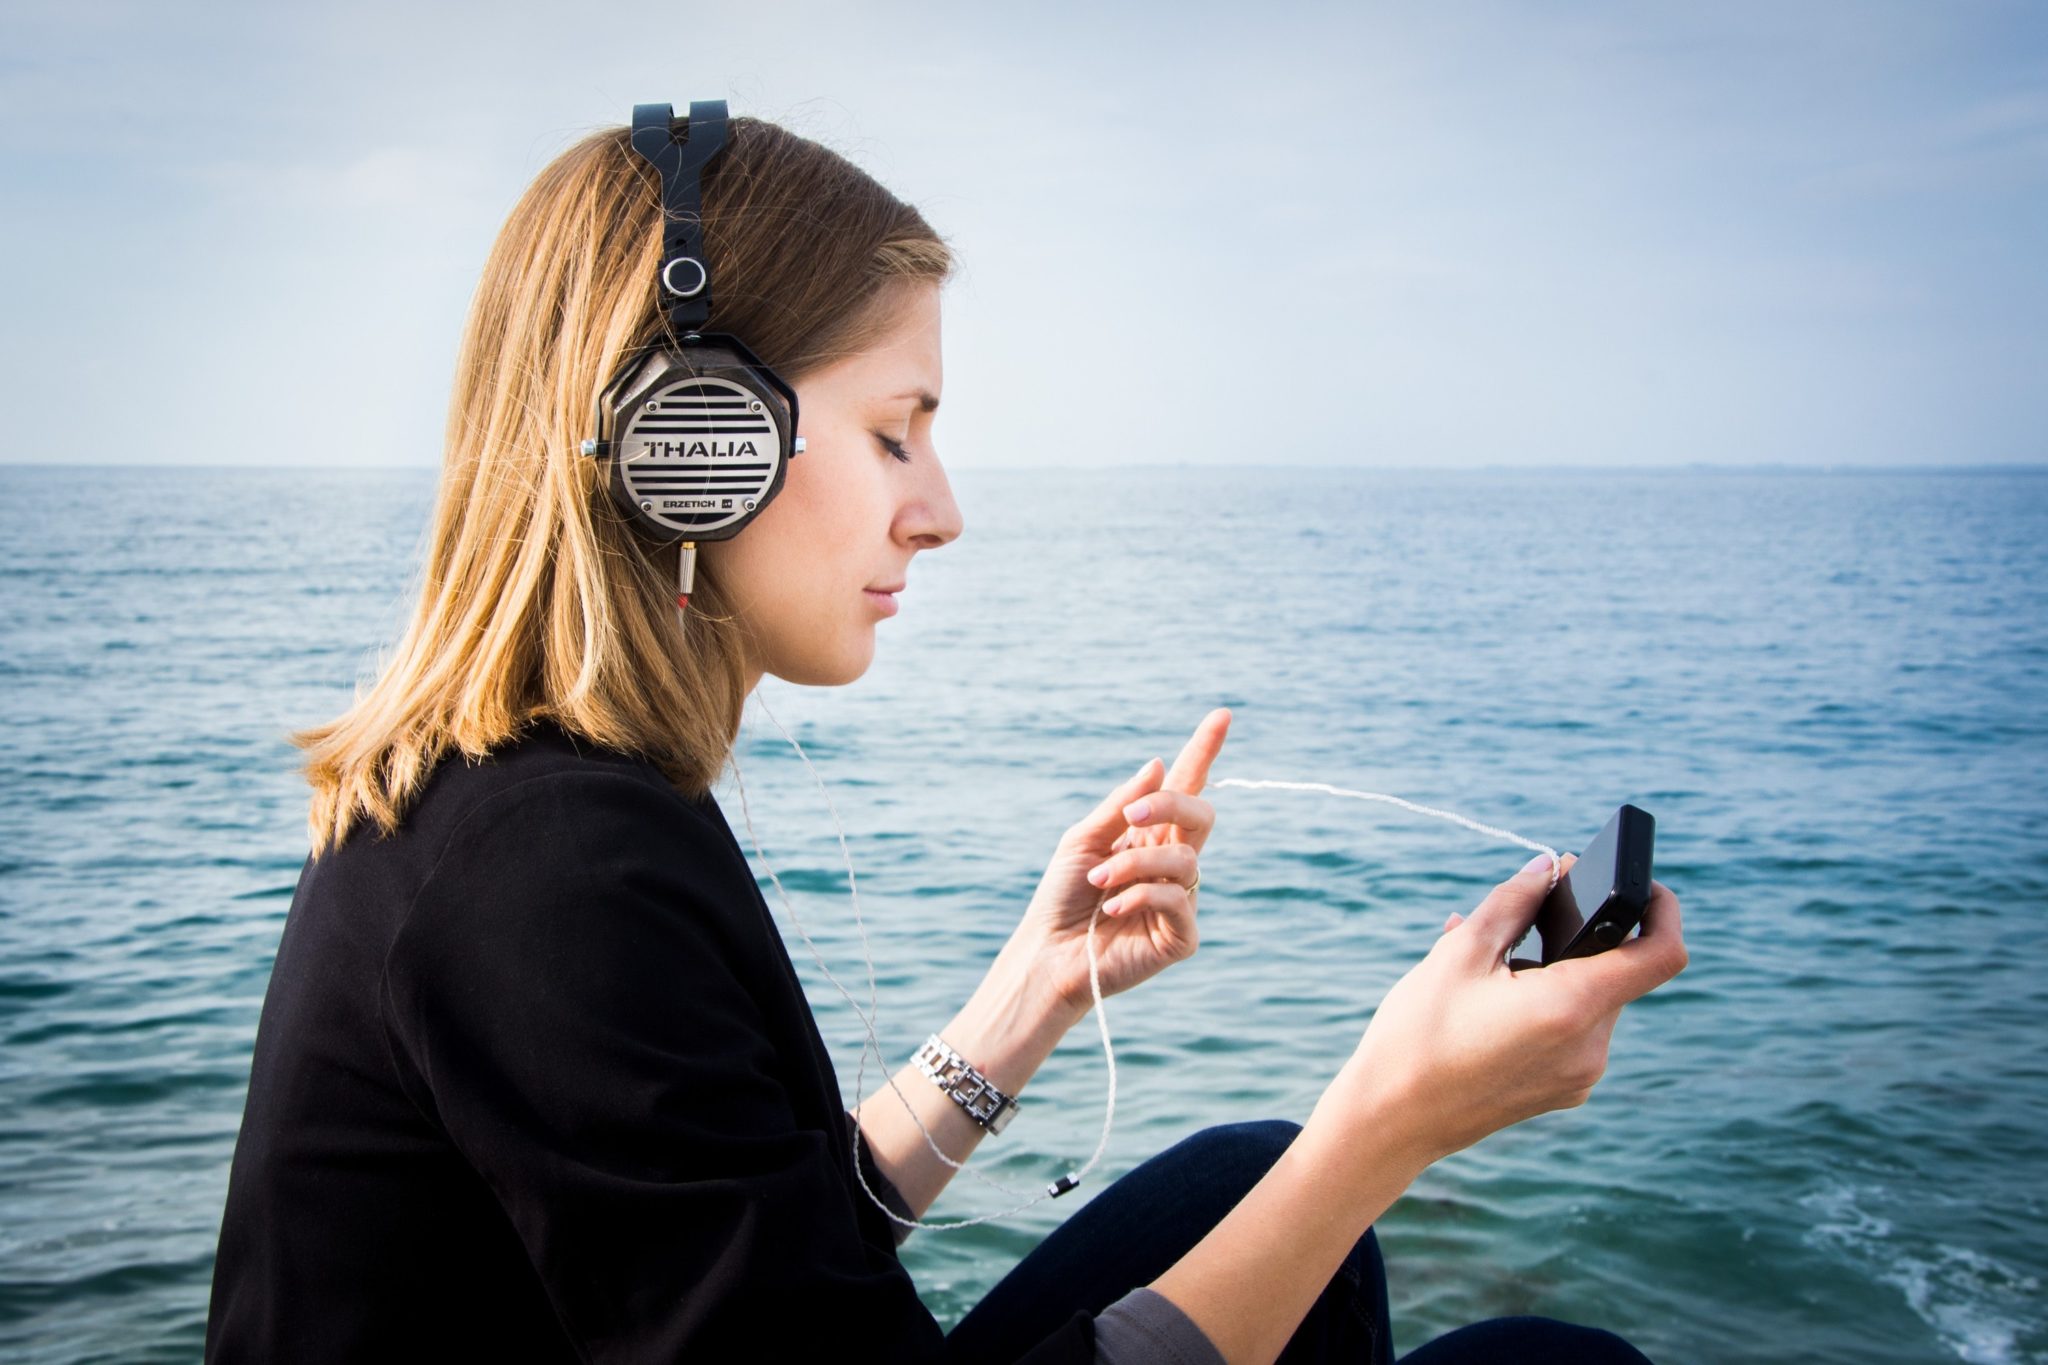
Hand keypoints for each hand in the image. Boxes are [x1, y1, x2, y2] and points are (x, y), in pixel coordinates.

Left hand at [1013, 708, 1231, 1021]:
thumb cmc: (1062, 897)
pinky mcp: (1182, 936)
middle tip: (1131, 816)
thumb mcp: (1084, 840)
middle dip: (1170, 805)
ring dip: (1136, 864)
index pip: (1184, 787)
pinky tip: (1114, 908)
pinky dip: (1142, 895)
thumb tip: (1159, 764)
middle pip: (1200, 814)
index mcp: (1150, 835)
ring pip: (1186, 858)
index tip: (1222, 715)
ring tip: (1100, 881)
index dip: (1204, 752)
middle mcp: (1172, 863)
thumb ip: (1121, 804)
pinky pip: (1177, 900)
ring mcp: (1181, 899)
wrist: (1047, 954)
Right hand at [1309, 853, 1687, 1167]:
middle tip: (1522, 910)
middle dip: (1574, 936)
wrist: (1391, 1120)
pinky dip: (1544, 1001)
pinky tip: (1489, 995)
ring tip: (1486, 960)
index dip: (1663, 910)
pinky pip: (1571, 1030)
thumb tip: (1546, 866)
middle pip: (1613, 971)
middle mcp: (1590, 1047)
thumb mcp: (1460, 954)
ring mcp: (1580, 1075)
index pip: (1660, 954)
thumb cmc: (1418, 1036)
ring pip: (1588, 999)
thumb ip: (1513, 901)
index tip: (1644, 886)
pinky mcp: (1564, 1090)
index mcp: (1571, 1007)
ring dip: (1552, 968)